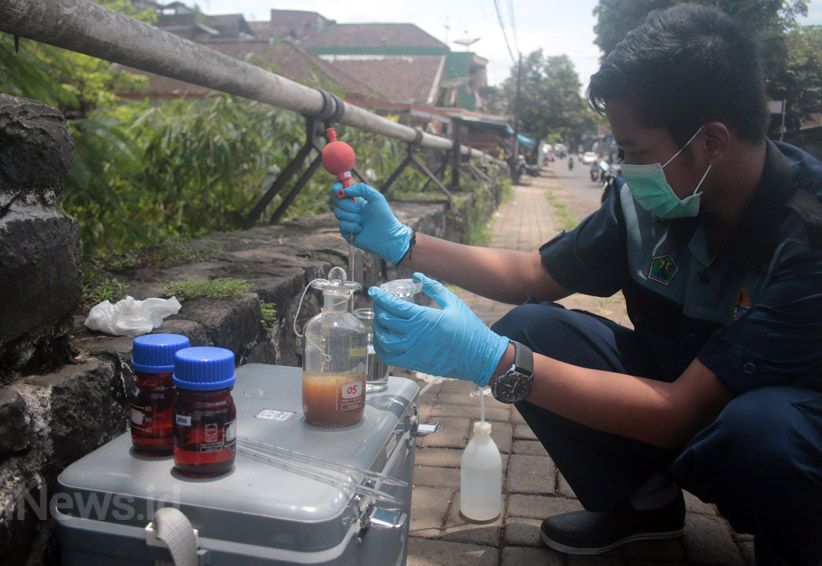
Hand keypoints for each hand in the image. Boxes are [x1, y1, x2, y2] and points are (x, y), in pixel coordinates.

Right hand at [331, 182, 411, 264]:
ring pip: (338, 213)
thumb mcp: (376, 197)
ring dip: (352, 217)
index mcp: (356, 200)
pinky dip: (352, 226)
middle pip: (337, 201)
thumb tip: (344, 191)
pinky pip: (342, 225)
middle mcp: (350, 210)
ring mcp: (347, 221)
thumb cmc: (384, 216)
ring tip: (363, 221)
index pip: (340, 191)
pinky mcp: (346, 232)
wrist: (387, 236)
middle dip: (347, 205)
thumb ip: (361, 188)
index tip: (339, 189)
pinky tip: (361, 229)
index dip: (337, 189)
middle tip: (358, 209)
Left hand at [370, 273, 508, 385]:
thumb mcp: (453, 303)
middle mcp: (415, 335)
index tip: (374, 291)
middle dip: (378, 309)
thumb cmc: (468, 328)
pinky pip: (389, 357)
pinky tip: (382, 339)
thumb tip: (416, 275)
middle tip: (379, 303)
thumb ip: (433, 287)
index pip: (393, 305)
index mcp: (424, 318)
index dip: (380, 297)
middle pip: (385, 320)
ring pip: (383, 339)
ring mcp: (413, 351)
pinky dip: (380, 347)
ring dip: (377, 327)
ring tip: (379, 319)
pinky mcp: (414, 363)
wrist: (479, 357)